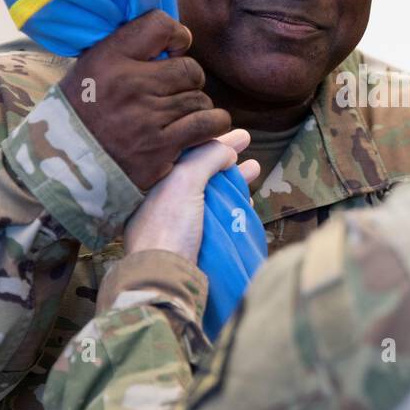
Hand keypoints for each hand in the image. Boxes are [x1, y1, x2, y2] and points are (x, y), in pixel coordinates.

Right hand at [58, 10, 229, 189]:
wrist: (64, 167)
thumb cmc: (80, 114)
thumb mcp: (90, 70)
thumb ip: (127, 51)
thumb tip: (172, 42)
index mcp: (108, 59)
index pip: (160, 25)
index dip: (176, 36)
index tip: (173, 50)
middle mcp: (129, 85)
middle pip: (189, 68)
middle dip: (188, 79)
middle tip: (175, 91)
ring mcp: (147, 118)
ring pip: (200, 98)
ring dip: (196, 106)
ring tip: (180, 113)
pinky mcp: (161, 148)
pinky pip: (207, 125)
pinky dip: (212, 124)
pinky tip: (202, 126)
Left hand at [125, 129, 259, 258]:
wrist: (164, 277)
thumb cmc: (169, 226)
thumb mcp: (184, 182)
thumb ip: (205, 158)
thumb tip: (227, 150)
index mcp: (154, 181)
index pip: (187, 152)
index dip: (213, 139)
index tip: (239, 132)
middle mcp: (163, 199)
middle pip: (199, 169)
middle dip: (226, 156)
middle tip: (249, 142)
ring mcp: (176, 220)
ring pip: (209, 192)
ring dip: (233, 180)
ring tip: (255, 169)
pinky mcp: (190, 240)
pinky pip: (214, 215)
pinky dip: (230, 205)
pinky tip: (246, 202)